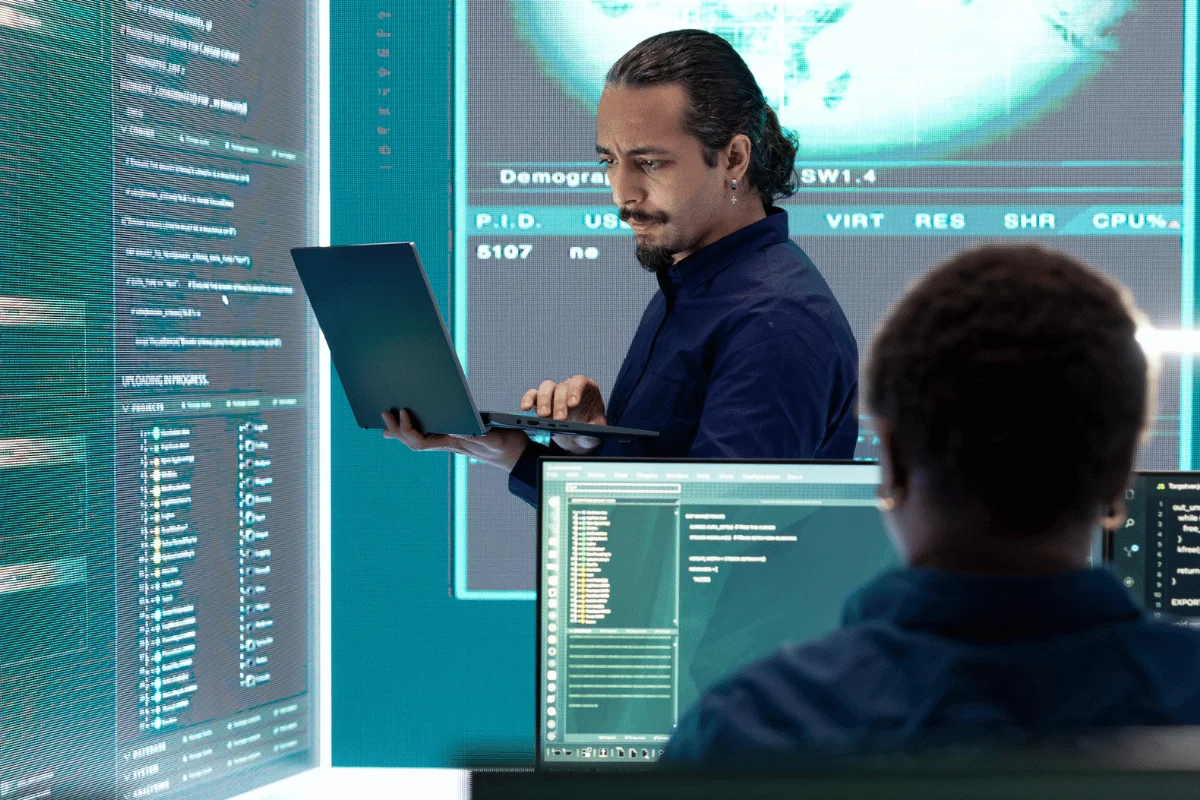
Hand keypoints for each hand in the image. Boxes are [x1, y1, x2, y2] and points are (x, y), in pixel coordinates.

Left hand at [381, 409, 528, 472]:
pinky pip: (430, 432)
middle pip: (414, 441)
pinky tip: (408, 421)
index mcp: (452, 444)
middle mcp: (447, 443)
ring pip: (419, 438)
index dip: (407, 429)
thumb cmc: (505, 446)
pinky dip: (414, 428)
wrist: (516, 454)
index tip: (403, 412)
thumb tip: (454, 429)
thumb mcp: (491, 439)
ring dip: (401, 430)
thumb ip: (473, 435)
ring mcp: (450, 440)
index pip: (420, 442)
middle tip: (385, 413)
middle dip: (397, 429)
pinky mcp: (456, 435)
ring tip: (387, 419)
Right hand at [519, 374, 606, 454]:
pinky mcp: (540, 402)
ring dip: (544, 401)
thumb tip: (589, 428)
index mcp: (586, 389)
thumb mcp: (597, 431)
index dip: (575, 390)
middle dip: (559, 403)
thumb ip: (595, 429)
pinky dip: (527, 399)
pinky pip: (532, 395)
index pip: (579, 381)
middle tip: (559, 419)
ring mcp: (554, 393)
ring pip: (546, 387)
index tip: (573, 404)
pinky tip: (525, 408)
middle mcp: (569, 388)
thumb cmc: (590, 432)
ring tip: (544, 416)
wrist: (578, 439)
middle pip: (561, 387)